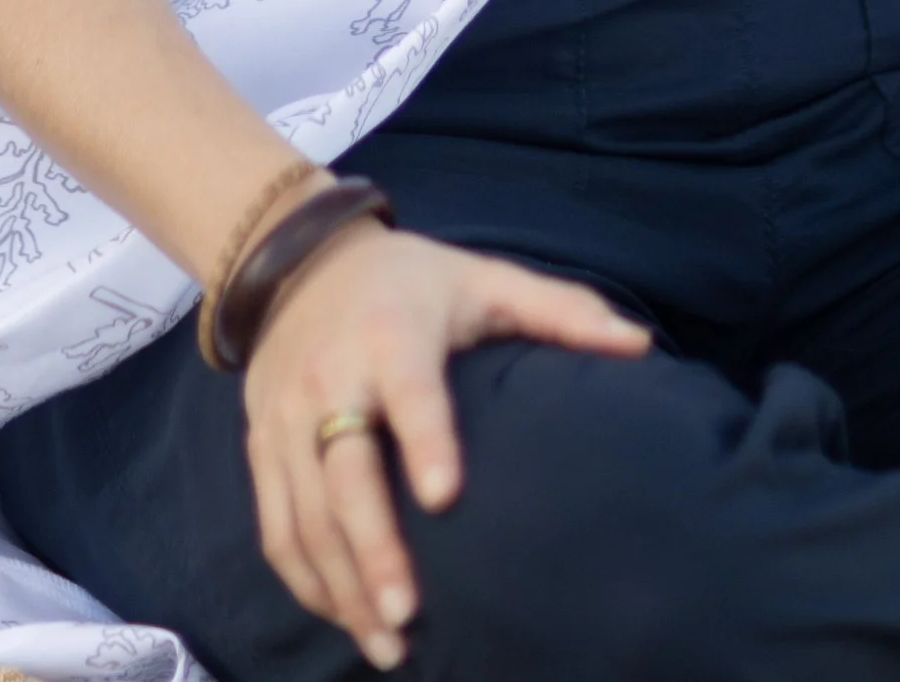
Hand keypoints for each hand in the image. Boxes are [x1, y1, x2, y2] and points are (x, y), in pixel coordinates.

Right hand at [244, 217, 650, 667]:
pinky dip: (305, 579)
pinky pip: (274, 524)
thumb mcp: (482, 278)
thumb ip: (561, 310)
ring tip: (386, 644)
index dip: (427, 439)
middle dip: (373, 547)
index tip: (446, 496)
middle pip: (344, 471)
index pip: (409, 390)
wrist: (299, 257)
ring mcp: (285, 416)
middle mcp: (330, 376)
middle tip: (408, 614)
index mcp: (390, 332)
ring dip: (340, 584)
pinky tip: (343, 616)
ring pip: (303, 513)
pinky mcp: (259, 444)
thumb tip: (640, 345)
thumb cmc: (412, 281)